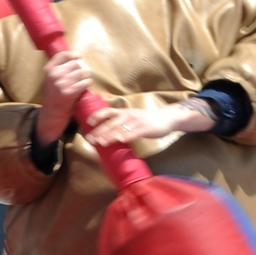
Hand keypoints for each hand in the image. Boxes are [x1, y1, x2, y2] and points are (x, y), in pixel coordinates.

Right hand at [34, 54, 91, 147]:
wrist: (52, 111)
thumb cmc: (54, 93)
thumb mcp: (51, 78)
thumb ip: (59, 67)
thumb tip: (75, 56)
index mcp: (49, 69)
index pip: (63, 54)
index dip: (73, 54)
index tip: (78, 57)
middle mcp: (54, 75)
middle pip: (76, 64)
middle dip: (79, 69)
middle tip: (77, 78)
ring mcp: (62, 83)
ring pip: (82, 72)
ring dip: (84, 77)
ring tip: (79, 83)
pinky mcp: (70, 92)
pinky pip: (86, 82)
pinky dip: (87, 84)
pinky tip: (83, 88)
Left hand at [85, 97, 216, 146]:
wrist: (166, 118)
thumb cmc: (146, 119)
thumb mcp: (131, 117)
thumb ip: (120, 122)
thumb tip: (105, 131)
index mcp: (124, 112)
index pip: (108, 112)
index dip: (98, 116)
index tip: (89, 123)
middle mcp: (128, 115)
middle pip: (111, 123)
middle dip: (100, 131)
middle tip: (90, 139)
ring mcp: (137, 122)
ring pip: (121, 129)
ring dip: (110, 135)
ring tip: (101, 142)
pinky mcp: (145, 129)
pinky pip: (134, 133)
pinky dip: (127, 136)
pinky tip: (120, 140)